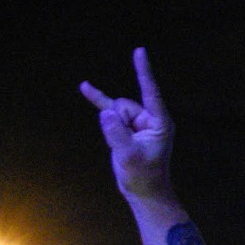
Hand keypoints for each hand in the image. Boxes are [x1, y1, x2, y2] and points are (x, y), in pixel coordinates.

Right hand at [80, 48, 174, 200]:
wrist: (143, 192)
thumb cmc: (143, 176)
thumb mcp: (129, 156)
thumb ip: (116, 133)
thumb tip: (105, 112)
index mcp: (159, 123)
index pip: (150, 92)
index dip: (144, 72)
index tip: (140, 51)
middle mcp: (150, 119)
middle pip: (124, 106)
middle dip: (117, 122)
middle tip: (125, 147)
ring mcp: (138, 122)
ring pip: (115, 112)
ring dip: (111, 127)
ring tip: (122, 149)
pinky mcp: (126, 128)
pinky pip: (110, 112)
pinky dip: (99, 102)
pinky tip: (85, 88)